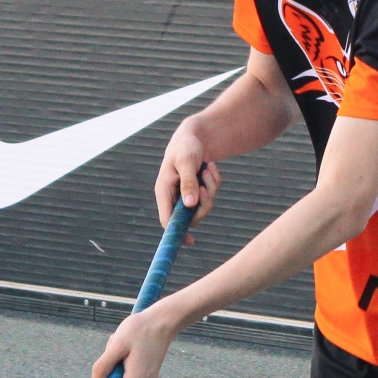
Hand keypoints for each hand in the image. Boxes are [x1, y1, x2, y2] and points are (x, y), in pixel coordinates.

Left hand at [90, 303, 183, 377]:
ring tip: (126, 347)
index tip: (106, 377)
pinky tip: (131, 348)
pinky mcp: (150, 374)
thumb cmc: (139, 330)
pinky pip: (130, 374)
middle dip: (112, 373)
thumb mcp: (116, 345)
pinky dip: (125, 362)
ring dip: (118, 365)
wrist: (163, 321)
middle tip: (118, 352)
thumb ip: (103, 367)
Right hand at [154, 122, 220, 236]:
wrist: (196, 135)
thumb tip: (190, 205)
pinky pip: (211, 195)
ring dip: (210, 188)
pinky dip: (214, 181)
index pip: (166, 220)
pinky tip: (211, 167)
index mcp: (164, 191)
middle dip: (203, 203)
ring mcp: (187, 194)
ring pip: (203, 206)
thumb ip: (188, 182)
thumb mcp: (186, 161)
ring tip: (208, 168)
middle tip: (206, 187)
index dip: (177, 233)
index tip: (191, 241)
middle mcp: (174, 196)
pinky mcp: (198, 190)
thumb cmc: (186, 145)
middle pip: (190, 217)